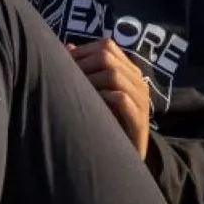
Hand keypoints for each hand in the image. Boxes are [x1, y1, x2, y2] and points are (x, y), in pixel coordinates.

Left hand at [70, 40, 152, 157]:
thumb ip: (85, 70)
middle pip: (107, 57)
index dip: (81, 51)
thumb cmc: (108, 121)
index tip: (63, 64)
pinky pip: (121, 100)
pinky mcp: (139, 120)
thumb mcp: (96, 93)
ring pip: (113, 76)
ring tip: (75, 94)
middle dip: (81, 65)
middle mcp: (137, 81)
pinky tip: (90, 107)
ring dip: (88, 82)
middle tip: (64, 80)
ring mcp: (140, 100)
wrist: (125, 157)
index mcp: (129, 71)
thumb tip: (66, 47)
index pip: (106, 46)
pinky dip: (102, 98)